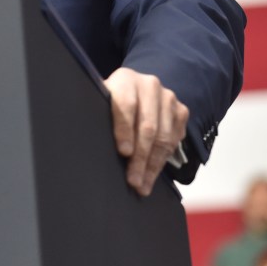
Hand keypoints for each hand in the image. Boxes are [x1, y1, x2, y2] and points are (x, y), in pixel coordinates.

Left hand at [105, 67, 189, 196]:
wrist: (135, 90)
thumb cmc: (110, 102)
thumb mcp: (100, 103)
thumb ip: (96, 113)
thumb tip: (85, 140)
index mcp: (125, 79)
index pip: (126, 105)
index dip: (124, 130)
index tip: (123, 152)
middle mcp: (150, 85)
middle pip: (147, 126)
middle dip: (140, 158)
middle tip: (133, 181)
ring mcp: (168, 98)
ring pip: (164, 137)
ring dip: (153, 165)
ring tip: (142, 185)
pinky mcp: (181, 111)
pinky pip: (175, 140)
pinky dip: (163, 160)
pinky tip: (153, 175)